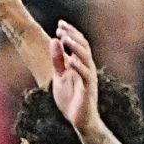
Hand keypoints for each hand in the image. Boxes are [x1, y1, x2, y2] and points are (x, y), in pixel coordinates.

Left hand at [50, 20, 101, 134]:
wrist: (79, 119)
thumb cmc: (70, 98)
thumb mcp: (60, 76)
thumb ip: (58, 60)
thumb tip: (54, 40)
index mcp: (81, 64)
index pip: (78, 43)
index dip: (70, 33)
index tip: (59, 24)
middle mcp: (87, 68)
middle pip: (83, 46)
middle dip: (72, 36)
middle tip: (60, 27)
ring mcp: (89, 78)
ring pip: (86, 58)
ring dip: (75, 47)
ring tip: (65, 38)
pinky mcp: (88, 89)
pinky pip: (85, 75)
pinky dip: (78, 67)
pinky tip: (70, 60)